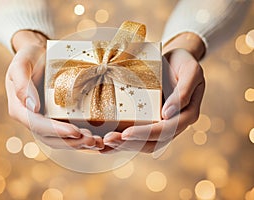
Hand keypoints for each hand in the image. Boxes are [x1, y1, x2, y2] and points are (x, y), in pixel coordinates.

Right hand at [5, 30, 103, 149]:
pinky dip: (81, 138)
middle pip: (51, 138)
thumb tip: (33, 107)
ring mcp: (45, 120)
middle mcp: (32, 119)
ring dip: (79, 144)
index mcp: (20, 110)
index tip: (75, 131)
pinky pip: (67, 133)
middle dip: (72, 142)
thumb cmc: (29, 57)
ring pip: (60, 140)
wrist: (39, 55)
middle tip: (92, 141)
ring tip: (97, 142)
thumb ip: (22, 84)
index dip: (56, 131)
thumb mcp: (21, 65)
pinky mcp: (56, 118)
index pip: (37, 125)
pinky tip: (96, 138)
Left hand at [102, 33, 205, 153]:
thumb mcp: (191, 71)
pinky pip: (139, 135)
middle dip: (130, 143)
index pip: (166, 129)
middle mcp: (175, 124)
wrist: (177, 60)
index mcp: (187, 114)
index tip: (126, 133)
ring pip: (144, 143)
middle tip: (108, 140)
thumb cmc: (184, 63)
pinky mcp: (152, 121)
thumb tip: (168, 114)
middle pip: (153, 142)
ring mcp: (163, 124)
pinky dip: (123, 141)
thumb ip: (184, 92)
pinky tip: (107, 142)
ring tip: (104, 144)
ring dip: (124, 145)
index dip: (147, 133)